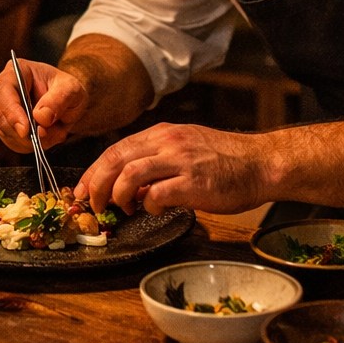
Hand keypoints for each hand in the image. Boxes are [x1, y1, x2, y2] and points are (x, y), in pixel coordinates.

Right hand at [0, 58, 88, 153]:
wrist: (67, 102)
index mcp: (16, 71)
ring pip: (5, 131)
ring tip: (52, 131)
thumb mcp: (71, 90)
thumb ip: (58, 100)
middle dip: (22, 131)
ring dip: (30, 139)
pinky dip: (30, 145)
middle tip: (45, 134)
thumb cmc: (66, 90)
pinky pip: (11, 142)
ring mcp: (0, 108)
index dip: (11, 111)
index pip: (3, 89)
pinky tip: (44, 136)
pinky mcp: (3, 126)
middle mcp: (2, 88)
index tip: (25, 130)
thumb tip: (40, 116)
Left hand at [78, 122, 271, 216]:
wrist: (262, 164)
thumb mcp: (184, 149)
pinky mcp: (194, 183)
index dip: (93, 171)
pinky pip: (157, 194)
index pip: (116, 149)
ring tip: (121, 208)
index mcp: (162, 133)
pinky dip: (147, 204)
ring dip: (117, 194)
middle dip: (95, 184)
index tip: (82, 189)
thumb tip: (129, 185)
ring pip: (129, 173)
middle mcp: (167, 142)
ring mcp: (180, 161)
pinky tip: (153, 209)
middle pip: (115, 159)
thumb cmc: (225, 161)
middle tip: (91, 203)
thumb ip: (156, 162)